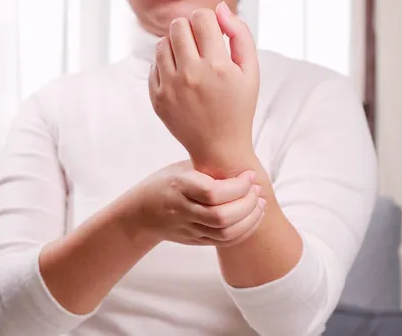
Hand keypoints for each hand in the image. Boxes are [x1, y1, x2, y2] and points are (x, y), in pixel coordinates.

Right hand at [124, 161, 265, 246]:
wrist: (141, 214)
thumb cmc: (166, 182)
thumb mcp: (181, 168)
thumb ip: (207, 168)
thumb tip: (243, 159)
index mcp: (178, 186)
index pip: (212, 193)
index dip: (237, 186)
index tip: (249, 175)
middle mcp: (182, 210)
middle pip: (221, 216)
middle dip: (247, 204)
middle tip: (257, 189)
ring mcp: (188, 229)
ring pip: (225, 233)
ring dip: (250, 219)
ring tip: (260, 203)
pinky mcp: (195, 240)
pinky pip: (224, 241)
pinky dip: (244, 230)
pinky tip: (253, 216)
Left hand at [148, 3, 259, 173]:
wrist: (219, 147)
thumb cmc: (238, 107)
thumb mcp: (251, 72)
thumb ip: (240, 34)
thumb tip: (218, 8)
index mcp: (217, 66)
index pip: (201, 18)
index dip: (208, 21)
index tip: (213, 34)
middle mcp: (191, 75)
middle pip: (178, 26)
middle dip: (190, 29)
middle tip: (200, 45)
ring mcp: (170, 88)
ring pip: (162, 44)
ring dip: (176, 45)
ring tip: (190, 60)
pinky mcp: (157, 99)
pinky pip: (154, 66)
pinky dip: (166, 66)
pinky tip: (181, 78)